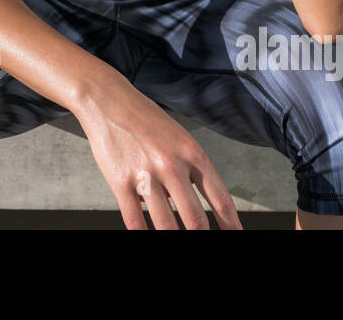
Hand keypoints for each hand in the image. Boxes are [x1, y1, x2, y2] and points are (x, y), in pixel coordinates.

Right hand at [75, 77, 242, 229]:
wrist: (108, 99)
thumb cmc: (145, 118)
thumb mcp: (178, 137)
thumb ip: (188, 171)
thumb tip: (184, 206)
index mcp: (192, 153)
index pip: (220, 198)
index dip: (231, 224)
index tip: (235, 235)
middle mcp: (172, 165)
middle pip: (195, 219)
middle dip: (202, 237)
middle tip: (205, 242)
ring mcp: (146, 175)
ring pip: (166, 225)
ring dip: (172, 239)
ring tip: (174, 240)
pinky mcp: (120, 182)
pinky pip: (134, 220)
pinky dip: (142, 235)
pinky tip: (145, 235)